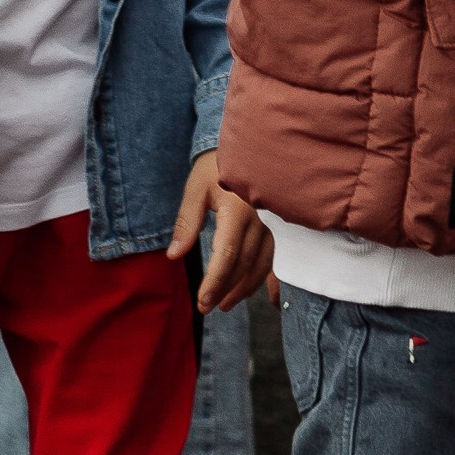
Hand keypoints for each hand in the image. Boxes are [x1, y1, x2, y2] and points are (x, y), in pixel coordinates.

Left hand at [169, 151, 275, 313]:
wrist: (251, 147)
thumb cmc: (218, 165)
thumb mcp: (196, 189)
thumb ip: (186, 222)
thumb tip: (174, 255)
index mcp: (239, 210)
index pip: (228, 254)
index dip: (215, 281)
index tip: (203, 301)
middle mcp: (262, 220)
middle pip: (244, 265)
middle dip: (225, 290)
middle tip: (208, 307)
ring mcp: (275, 225)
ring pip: (262, 266)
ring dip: (245, 289)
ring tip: (227, 303)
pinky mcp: (280, 228)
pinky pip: (279, 259)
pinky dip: (275, 281)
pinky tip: (272, 300)